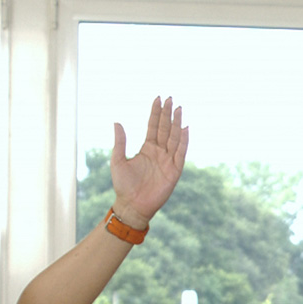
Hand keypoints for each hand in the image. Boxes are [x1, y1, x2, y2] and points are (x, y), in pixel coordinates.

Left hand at [109, 97, 188, 228]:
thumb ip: (120, 142)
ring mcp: (168, 161)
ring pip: (174, 138)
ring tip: (178, 109)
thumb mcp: (118, 160)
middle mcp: (159, 152)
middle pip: (165, 129)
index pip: (153, 126)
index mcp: (147, 149)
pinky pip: (180, 153)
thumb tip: (117, 122)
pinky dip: (184, 141)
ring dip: (176, 123)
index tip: (158, 99)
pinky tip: (185, 129)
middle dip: (167, 114)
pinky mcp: (174, 171)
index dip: (155, 113)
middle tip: (170, 98)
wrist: (132, 205)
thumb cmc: (123, 185)